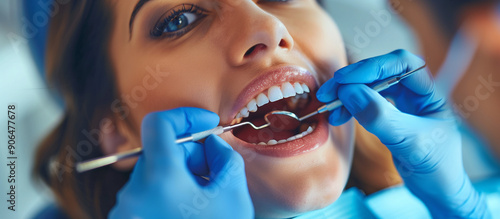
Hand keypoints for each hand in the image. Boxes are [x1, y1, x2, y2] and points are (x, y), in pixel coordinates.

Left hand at [109, 108, 253, 218]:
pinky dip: (167, 193)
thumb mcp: (232, 191)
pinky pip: (146, 195)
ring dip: (180, 176)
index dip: (185, 115)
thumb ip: (222, 155)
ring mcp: (127, 211)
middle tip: (213, 171)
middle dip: (188, 153)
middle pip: (159, 151)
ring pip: (153, 174)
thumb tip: (209, 143)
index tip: (207, 123)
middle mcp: (134, 192)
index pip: (159, 124)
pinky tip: (188, 212)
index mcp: (159, 178)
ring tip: (203, 200)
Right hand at [316, 50, 489, 217]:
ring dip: (347, 94)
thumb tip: (348, 92)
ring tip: (329, 108)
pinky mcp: (390, 116)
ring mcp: (402, 104)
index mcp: (431, 92)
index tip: (345, 79)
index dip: (373, 66)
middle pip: (381, 72)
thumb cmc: (437, 168)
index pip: (402, 64)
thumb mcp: (410, 142)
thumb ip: (380, 117)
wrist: (438, 192)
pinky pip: (366, 102)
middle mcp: (416, 93)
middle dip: (353, 80)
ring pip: (370, 87)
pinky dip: (350, 107)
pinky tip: (338, 116)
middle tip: (328, 93)